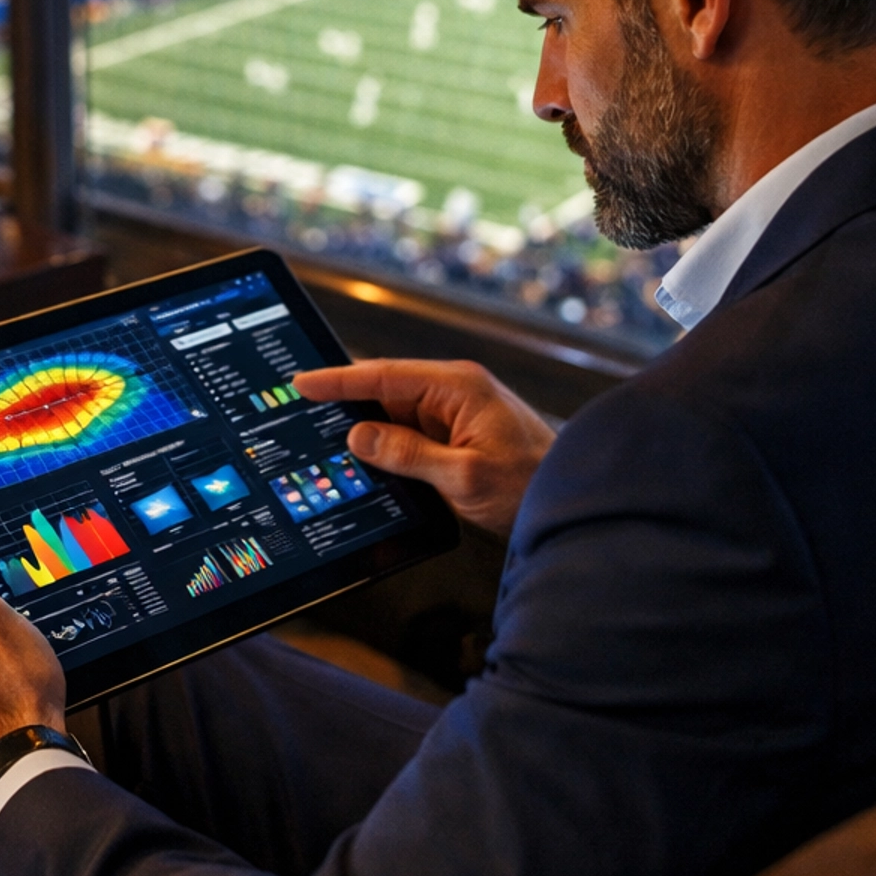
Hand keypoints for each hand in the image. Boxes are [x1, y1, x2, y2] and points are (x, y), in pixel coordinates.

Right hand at [293, 359, 556, 538]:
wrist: (572, 500)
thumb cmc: (531, 483)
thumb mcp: (463, 475)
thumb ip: (408, 454)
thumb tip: (360, 436)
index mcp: (458, 387)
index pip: (384, 375)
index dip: (339, 380)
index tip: (303, 382)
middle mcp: (455, 392)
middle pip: (385, 392)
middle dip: (347, 405)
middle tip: (304, 415)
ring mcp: (456, 413)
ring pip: (395, 415)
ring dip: (369, 432)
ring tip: (329, 444)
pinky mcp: (457, 434)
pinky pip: (411, 433)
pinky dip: (389, 446)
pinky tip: (370, 462)